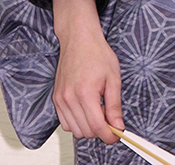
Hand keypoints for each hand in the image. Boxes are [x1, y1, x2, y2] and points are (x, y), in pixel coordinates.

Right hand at [53, 18, 123, 143]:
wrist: (79, 39)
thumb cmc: (97, 53)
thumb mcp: (113, 78)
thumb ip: (114, 105)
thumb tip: (118, 126)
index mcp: (85, 93)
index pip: (97, 127)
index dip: (109, 135)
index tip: (116, 134)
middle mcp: (69, 98)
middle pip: (86, 131)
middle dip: (100, 129)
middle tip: (109, 114)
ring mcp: (60, 99)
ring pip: (75, 130)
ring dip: (88, 126)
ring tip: (97, 108)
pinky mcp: (56, 98)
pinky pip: (65, 123)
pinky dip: (77, 122)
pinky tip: (86, 108)